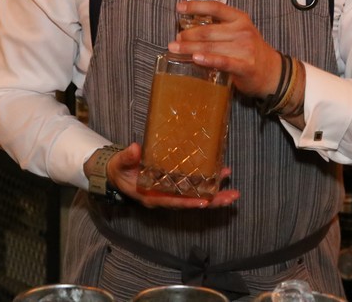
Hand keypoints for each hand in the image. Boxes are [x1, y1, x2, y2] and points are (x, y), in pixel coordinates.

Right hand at [106, 143, 239, 208]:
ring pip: (196, 196)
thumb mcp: (119, 164)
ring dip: (215, 193)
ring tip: (233, 189)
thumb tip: (135, 148)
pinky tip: (221, 175)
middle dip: (212, 201)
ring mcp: (171, 192)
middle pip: (191, 203)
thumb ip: (126, 157)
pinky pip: (193, 187)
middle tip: (232, 196)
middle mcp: (164, 197)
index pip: (172, 201)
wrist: (118, 175)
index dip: (188, 202)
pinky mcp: (174, 185)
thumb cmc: (119, 171)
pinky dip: (207, 183)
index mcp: (151, 197)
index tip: (204, 202)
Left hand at [169, 0, 282, 99]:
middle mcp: (242, 31)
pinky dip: (208, 60)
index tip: (179, 7)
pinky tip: (196, 58)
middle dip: (188, 34)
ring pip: (211, 47)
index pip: (215, 7)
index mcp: (240, 19)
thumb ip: (220, 28)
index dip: (196, 6)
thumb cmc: (250, 50)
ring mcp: (244, 48)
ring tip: (175, 49)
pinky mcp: (244, 66)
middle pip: (208, 30)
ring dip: (190, 48)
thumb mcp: (240, 32)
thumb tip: (189, 29)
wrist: (272, 71)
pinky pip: (223, 62)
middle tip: (175, 39)